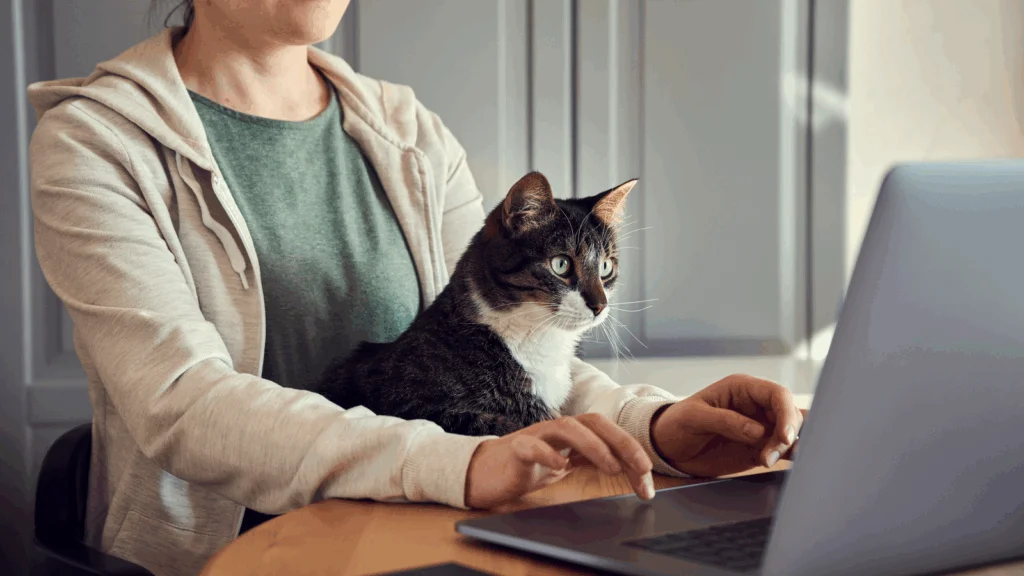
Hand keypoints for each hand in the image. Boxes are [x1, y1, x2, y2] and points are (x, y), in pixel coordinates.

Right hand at [465, 414, 654, 508]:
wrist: (481, 474)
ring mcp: (535, 436)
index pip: (607, 432)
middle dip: (621, 442)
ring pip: (567, 427)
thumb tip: (625, 467)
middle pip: (593, 421)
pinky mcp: (514, 449)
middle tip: (641, 468)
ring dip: (593, 446)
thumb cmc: (523, 469)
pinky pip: (531, 445)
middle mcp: (555, 429)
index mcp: (570, 434)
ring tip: (611, 467)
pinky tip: (561, 467)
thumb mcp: (563, 466)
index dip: (630, 450)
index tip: (646, 478)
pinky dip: (548, 453)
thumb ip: (587, 461)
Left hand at [649, 374, 805, 477]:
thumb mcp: (694, 418)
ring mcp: (760, 426)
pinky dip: (788, 456)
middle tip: (768, 456)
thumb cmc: (677, 424)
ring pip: (791, 432)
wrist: (669, 447)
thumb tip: (758, 431)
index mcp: (742, 388)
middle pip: (790, 414)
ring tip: (767, 461)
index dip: (786, 413)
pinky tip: (783, 464)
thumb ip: (725, 421)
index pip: (777, 394)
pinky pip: (782, 449)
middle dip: (786, 435)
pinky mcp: (759, 447)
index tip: (784, 437)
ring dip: (789, 447)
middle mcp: (756, 405)